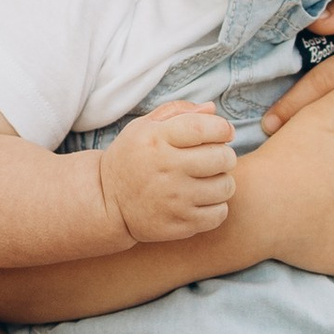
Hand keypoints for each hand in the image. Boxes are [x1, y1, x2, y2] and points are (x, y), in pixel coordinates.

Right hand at [96, 98, 237, 245]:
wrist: (107, 202)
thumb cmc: (131, 158)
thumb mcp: (143, 127)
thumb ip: (177, 112)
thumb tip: (212, 109)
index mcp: (157, 139)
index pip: (205, 128)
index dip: (223, 128)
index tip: (224, 132)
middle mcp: (166, 170)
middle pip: (221, 158)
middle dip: (226, 154)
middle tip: (216, 157)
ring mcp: (174, 200)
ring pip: (225, 187)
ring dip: (223, 181)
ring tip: (210, 179)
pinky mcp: (179, 224)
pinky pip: (219, 214)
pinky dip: (218, 206)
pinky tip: (204, 199)